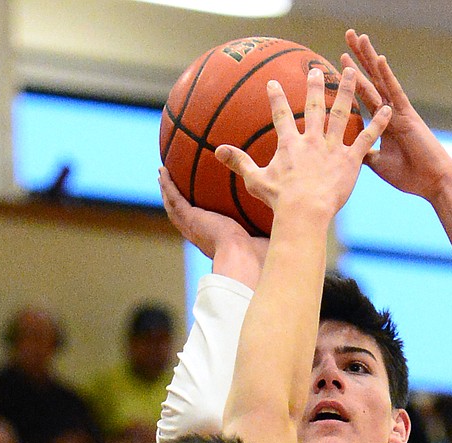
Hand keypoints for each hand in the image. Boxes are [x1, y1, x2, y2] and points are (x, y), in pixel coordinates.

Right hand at [159, 167, 270, 289]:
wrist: (246, 261)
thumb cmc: (260, 256)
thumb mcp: (265, 233)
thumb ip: (271, 221)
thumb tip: (290, 209)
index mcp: (216, 238)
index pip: (204, 222)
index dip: (196, 210)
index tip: (193, 199)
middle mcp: (201, 233)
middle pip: (183, 213)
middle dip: (175, 197)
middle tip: (168, 181)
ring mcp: (193, 227)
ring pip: (174, 205)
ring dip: (167, 189)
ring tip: (161, 174)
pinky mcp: (191, 220)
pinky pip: (175, 200)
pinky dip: (168, 186)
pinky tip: (163, 172)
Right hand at [214, 66, 389, 221]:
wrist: (304, 212)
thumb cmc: (279, 200)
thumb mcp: (254, 180)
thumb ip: (238, 162)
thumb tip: (217, 151)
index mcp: (290, 145)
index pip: (281, 116)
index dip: (276, 98)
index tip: (274, 83)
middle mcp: (311, 140)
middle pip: (314, 107)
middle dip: (315, 86)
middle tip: (317, 70)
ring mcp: (332, 148)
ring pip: (341, 114)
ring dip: (347, 92)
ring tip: (352, 74)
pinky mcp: (350, 160)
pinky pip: (366, 138)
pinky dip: (378, 123)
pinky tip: (388, 108)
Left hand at [340, 29, 451, 201]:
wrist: (432, 182)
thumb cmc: (409, 174)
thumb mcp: (377, 163)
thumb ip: (363, 152)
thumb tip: (346, 151)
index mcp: (382, 121)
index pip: (363, 93)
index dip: (351, 77)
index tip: (337, 59)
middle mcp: (390, 110)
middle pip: (370, 78)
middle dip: (359, 58)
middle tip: (348, 34)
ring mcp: (398, 110)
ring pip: (380, 79)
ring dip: (369, 58)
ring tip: (359, 37)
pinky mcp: (407, 115)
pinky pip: (394, 91)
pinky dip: (386, 76)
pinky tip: (378, 60)